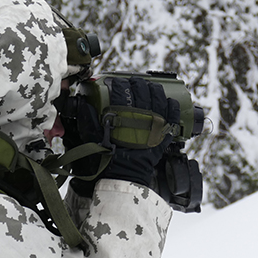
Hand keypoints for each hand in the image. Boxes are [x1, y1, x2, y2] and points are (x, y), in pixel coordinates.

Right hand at [62, 76, 179, 195]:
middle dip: (138, 83)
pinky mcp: (163, 135)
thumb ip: (87, 119)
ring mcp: (154, 126)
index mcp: (121, 116)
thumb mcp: (93, 137)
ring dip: (156, 90)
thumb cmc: (108, 158)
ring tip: (152, 87)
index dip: (118, 84)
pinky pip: (173, 117)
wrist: (124, 176)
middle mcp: (139, 118)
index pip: (120, 91)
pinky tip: (172, 101)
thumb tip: (83, 104)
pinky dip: (174, 108)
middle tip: (134, 82)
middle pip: (142, 92)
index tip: (116, 82)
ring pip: (159, 99)